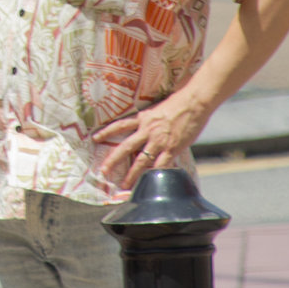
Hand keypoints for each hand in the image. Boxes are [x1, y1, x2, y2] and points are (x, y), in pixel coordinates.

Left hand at [92, 88, 211, 188]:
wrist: (194, 102)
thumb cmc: (180, 103)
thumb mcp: (158, 109)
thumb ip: (151, 120)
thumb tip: (148, 127)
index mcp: (143, 119)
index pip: (119, 126)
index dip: (106, 132)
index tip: (94, 138)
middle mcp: (147, 130)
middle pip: (125, 147)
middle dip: (113, 160)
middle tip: (103, 171)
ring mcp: (159, 140)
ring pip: (141, 160)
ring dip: (132, 174)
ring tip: (125, 185)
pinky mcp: (172, 148)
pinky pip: (161, 165)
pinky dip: (155, 175)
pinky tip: (150, 183)